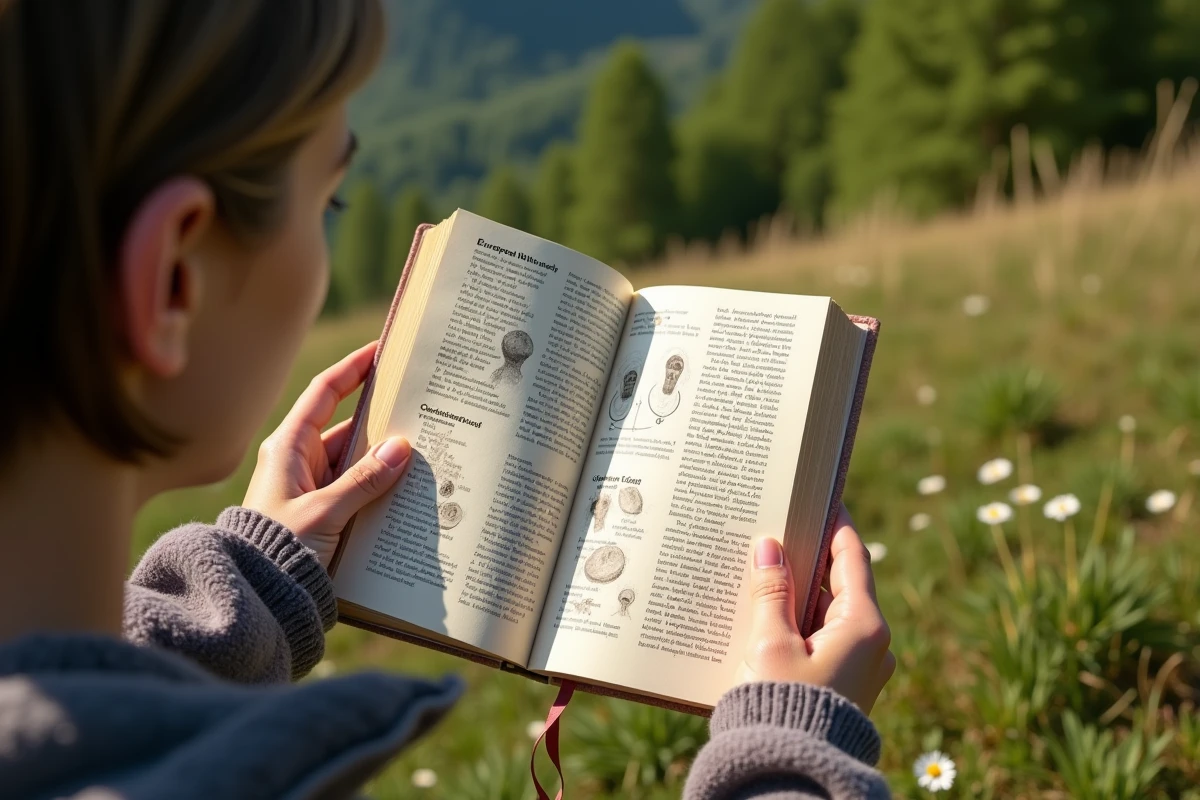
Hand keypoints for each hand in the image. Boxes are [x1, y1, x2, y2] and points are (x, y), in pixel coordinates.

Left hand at [244, 342, 412, 568]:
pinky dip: (382, 486)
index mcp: (289, 446)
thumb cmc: (276, 549)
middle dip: (385, 419)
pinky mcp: (324, 512)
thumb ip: (364, 480)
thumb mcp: (324, 512)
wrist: (254, 594)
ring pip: (358, 461)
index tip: (381, 350)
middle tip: (422, 406)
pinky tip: (411, 488)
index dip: (353, 368)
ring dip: (387, 459)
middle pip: (350, 427)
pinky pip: (359, 489)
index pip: (325, 393)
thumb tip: (402, 447)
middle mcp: (300, 461)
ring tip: (428, 448)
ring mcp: (312, 487)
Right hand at [736, 504, 894, 713]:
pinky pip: (825, 640)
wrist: (794, 772)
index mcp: (864, 625)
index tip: (821, 495)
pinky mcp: (846, 685)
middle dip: (807, 560)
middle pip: (840, 584)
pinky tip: (766, 618)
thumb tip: (771, 546)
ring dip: (800, 596)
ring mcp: (862, 666)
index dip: (835, 523)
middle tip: (776, 531)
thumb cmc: (783, 708)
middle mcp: (873, 643)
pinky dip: (800, 624)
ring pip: (830, 614)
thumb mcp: (770, 644)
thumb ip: (771, 592)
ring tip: (762, 573)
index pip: (852, 556)